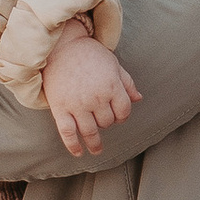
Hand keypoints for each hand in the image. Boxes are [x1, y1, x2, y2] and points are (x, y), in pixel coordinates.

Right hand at [40, 26, 141, 157]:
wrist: (60, 46)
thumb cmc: (89, 54)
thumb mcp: (113, 64)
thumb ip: (127, 82)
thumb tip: (138, 99)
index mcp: (112, 86)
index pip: (124, 111)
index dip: (123, 116)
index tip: (118, 117)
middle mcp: (96, 97)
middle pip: (107, 122)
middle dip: (107, 122)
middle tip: (102, 120)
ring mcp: (78, 104)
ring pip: (91, 131)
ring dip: (95, 143)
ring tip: (96, 149)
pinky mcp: (60, 108)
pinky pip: (68, 133)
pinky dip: (73, 146)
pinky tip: (79, 153)